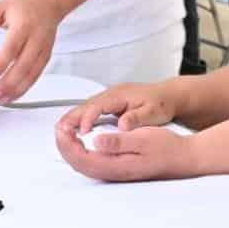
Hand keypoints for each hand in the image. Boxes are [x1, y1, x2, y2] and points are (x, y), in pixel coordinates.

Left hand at [0, 0, 62, 102]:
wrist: (48, 2)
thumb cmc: (22, 5)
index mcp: (23, 25)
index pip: (12, 48)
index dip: (1, 64)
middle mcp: (36, 38)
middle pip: (24, 65)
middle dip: (9, 83)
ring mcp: (43, 49)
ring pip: (32, 73)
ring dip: (17, 89)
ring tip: (2, 99)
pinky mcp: (46, 56)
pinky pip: (37, 75)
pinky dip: (26, 87)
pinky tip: (14, 95)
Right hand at [55, 82, 179, 137]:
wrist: (168, 95)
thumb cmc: (161, 103)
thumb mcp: (153, 113)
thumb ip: (137, 118)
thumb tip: (122, 125)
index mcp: (120, 96)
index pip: (98, 106)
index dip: (88, 119)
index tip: (82, 132)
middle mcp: (112, 94)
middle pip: (86, 105)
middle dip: (71, 118)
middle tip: (59, 132)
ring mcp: (109, 98)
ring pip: (85, 107)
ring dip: (72, 118)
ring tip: (60, 132)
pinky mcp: (110, 103)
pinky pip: (90, 110)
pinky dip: (80, 118)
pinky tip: (74, 128)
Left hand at [55, 123, 196, 182]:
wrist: (183, 158)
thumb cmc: (166, 148)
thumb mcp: (142, 139)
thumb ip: (118, 142)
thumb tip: (96, 143)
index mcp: (116, 165)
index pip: (81, 157)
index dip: (67, 144)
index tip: (60, 129)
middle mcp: (113, 172)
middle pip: (78, 164)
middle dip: (64, 147)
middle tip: (58, 129)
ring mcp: (115, 173)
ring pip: (84, 165)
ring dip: (71, 150)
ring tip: (64, 134)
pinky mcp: (119, 169)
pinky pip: (92, 163)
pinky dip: (81, 153)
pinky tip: (81, 143)